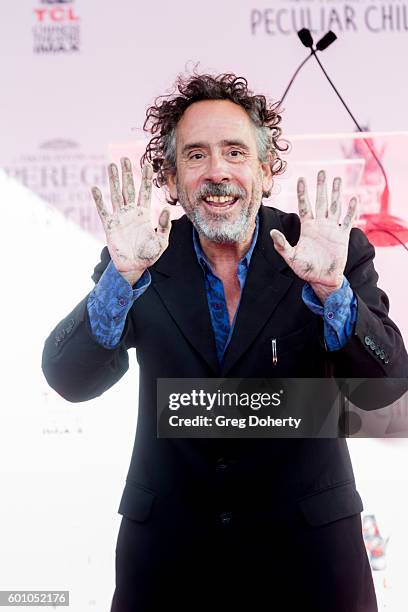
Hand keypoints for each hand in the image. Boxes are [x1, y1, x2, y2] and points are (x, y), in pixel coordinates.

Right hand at [92, 159, 171, 285]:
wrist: (134, 267)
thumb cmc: (149, 255)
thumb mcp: (161, 242)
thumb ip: (165, 226)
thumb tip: (167, 210)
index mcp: (144, 214)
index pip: (145, 192)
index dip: (146, 178)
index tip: (147, 164)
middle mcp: (131, 212)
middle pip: (128, 188)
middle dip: (127, 173)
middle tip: (125, 158)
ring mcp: (119, 218)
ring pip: (115, 194)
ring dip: (113, 180)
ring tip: (111, 165)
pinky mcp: (110, 226)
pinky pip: (103, 211)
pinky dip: (99, 200)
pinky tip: (95, 188)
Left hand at [270, 170, 357, 302]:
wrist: (322, 279)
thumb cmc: (305, 269)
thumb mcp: (291, 257)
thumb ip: (282, 245)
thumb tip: (272, 232)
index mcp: (307, 227)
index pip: (304, 205)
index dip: (302, 192)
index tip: (301, 178)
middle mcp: (320, 225)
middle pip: (320, 201)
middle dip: (321, 186)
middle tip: (322, 171)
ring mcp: (332, 229)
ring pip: (335, 206)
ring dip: (336, 193)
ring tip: (338, 179)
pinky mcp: (342, 236)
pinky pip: (347, 220)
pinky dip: (351, 210)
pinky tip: (353, 198)